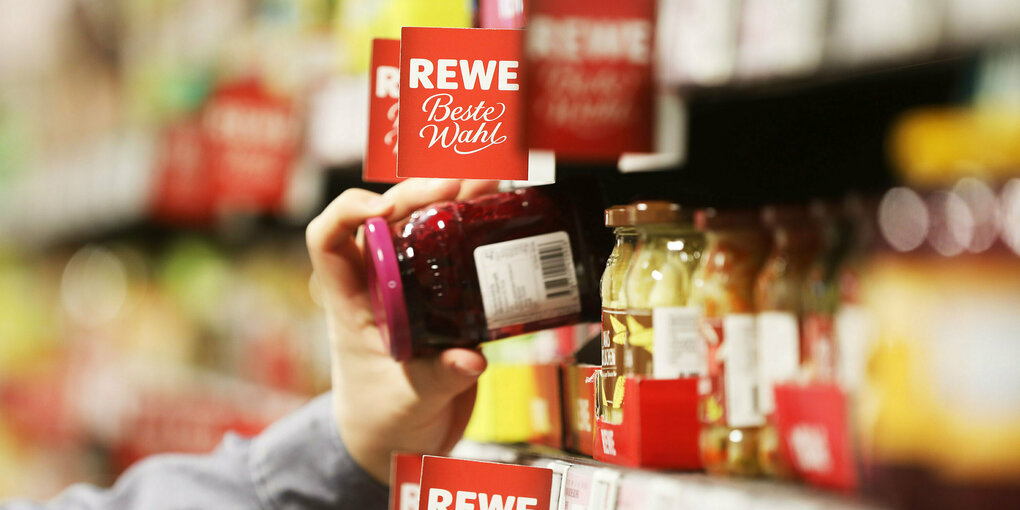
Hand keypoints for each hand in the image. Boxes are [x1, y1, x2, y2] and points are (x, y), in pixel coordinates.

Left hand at [306, 178, 499, 482]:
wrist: (400, 444)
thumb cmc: (381, 420)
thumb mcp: (406, 401)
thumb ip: (437, 379)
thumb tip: (470, 360)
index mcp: (352, 302)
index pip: (328, 238)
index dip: (348, 211)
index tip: (386, 210)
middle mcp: (379, 284)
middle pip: (388, 218)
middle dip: (418, 193)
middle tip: (458, 183)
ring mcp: (414, 289)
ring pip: (425, 227)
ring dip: (454, 201)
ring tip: (490, 184)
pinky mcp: (447, 300)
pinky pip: (460, 255)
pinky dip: (480, 229)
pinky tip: (505, 212)